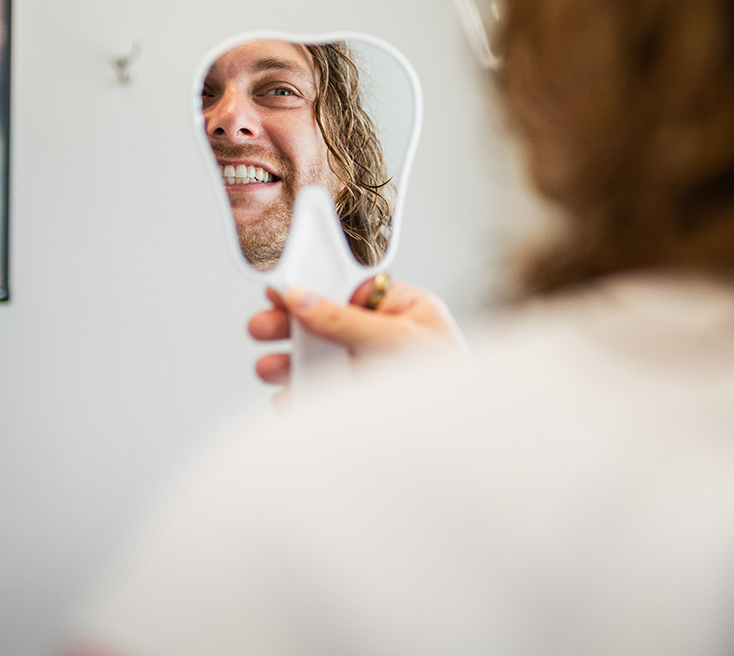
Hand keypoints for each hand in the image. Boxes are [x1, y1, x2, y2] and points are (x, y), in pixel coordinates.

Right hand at [247, 279, 461, 389]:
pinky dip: (300, 399)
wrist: (473, 446)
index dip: (312, 286)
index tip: (277, 287)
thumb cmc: (449, 383)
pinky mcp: (362, 405)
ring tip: (266, 370)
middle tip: (259, 328)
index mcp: (403, 309)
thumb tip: (301, 296)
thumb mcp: (395, 340)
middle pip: (326, 325)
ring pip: (320, 362)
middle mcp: (386, 338)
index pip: (349, 288)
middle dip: (290, 328)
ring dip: (287, 364)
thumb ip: (344, 319)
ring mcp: (373, 373)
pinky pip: (324, 397)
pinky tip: (286, 401)